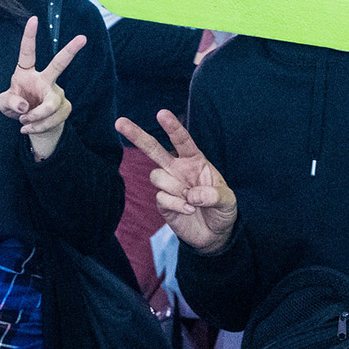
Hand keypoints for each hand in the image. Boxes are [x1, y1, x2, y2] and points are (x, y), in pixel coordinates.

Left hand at [0, 17, 87, 161]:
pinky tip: (30, 127)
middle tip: (82, 37)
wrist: (31, 124)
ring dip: (35, 118)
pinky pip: (53, 118)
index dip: (29, 36)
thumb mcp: (3, 104)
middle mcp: (45, 78)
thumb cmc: (16, 106)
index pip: (27, 52)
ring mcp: (57, 92)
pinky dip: (38, 126)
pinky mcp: (64, 106)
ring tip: (23, 122)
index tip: (33, 18)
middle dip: (71, 50)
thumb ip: (8, 102)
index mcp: (27, 72)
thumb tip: (24, 106)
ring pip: (50, 105)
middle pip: (59, 64)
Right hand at [116, 110, 237, 253]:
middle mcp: (177, 169)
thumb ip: (214, 195)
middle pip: (153, 149)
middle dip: (136, 135)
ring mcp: (168, 185)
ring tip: (192, 200)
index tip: (161, 113)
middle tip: (119, 122)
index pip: (182, 140)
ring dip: (176, 188)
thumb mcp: (228, 201)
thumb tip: (190, 194)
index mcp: (194, 160)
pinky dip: (177, 205)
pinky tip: (189, 210)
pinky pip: (161, 197)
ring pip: (157, 176)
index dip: (172, 127)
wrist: (214, 234)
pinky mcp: (162, 202)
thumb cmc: (222, 210)